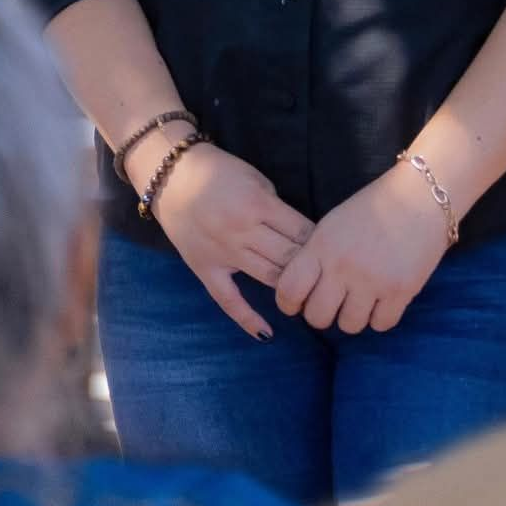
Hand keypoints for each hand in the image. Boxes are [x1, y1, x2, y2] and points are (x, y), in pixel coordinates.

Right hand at [147, 143, 313, 340]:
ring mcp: (223, 253)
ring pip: (268, 277)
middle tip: (327, 274)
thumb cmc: (219, 172)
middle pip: (289, 257)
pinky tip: (267, 334)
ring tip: (309, 294)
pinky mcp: (205, 269)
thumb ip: (276, 207)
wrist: (172, 175)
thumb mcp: (255, 179)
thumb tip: (299, 233)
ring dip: (291, 287)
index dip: (320, 242)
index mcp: (258, 204)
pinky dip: (247, 318)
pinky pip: (228, 300)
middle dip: (311, 265)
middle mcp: (242, 231)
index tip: (333, 250)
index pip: (301, 231)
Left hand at [276, 162, 451, 334]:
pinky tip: (383, 299)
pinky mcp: (401, 291)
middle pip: (317, 317)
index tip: (297, 303)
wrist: (420, 196)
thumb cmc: (373, 208)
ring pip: (350, 326)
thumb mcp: (333, 225)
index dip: (288, 303)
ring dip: (354, 316)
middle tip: (333, 302)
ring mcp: (373, 281)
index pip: (289, 290)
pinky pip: (381, 325)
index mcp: (322, 245)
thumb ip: (315, 256)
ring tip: (361, 298)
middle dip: (322, 314)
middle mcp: (344, 266)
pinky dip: (380, 317)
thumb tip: (300, 292)